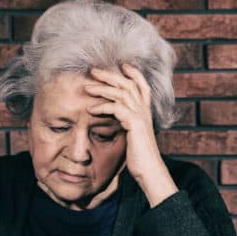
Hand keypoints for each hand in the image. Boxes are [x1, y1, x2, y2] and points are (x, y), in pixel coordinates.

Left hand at [84, 63, 178, 206]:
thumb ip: (127, 124)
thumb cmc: (139, 158)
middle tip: (93, 70)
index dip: (133, 73)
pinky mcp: (134, 124)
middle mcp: (144, 110)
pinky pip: (116, 108)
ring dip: (102, 88)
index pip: (141, 85)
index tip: (121, 64)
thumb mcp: (133, 136)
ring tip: (86, 87)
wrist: (150, 171)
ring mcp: (140, 116)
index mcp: (145, 111)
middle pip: (128, 83)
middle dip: (110, 74)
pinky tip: (90, 109)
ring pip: (121, 92)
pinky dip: (102, 106)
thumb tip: (117, 119)